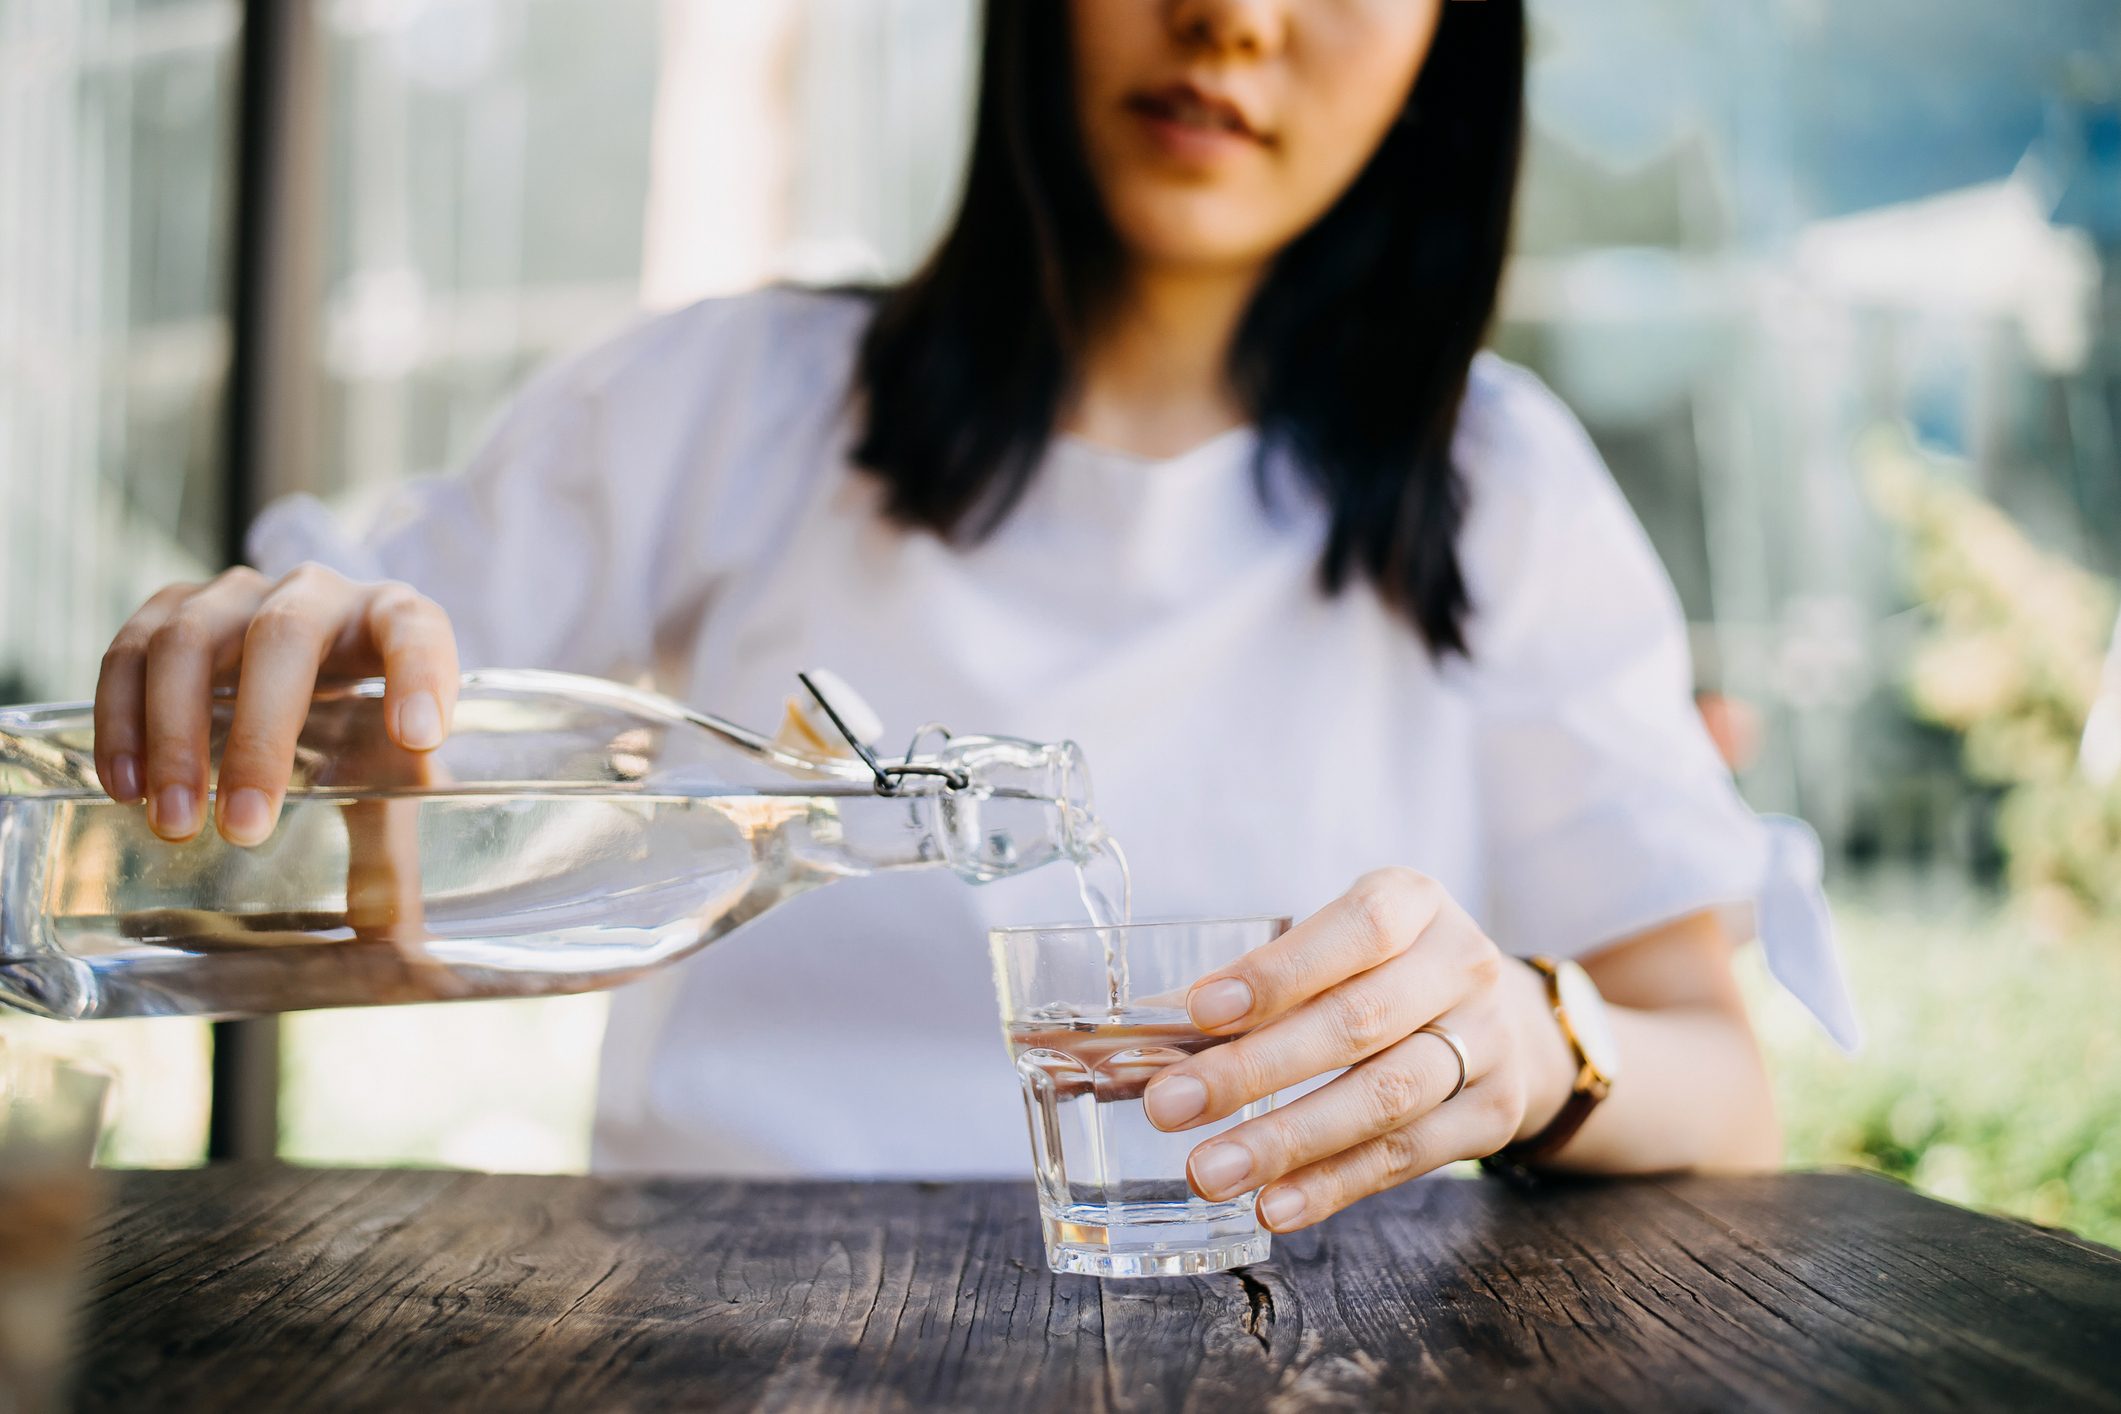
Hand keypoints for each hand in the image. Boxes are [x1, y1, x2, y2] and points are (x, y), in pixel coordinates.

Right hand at [94, 563, 459, 845]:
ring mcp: (240, 595)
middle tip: (245, 828)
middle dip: (259, 735)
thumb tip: (401, 954)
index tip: (418, 740)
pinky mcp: (175, 607)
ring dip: (176, 735)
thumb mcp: (388, 777)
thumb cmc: (363, 725)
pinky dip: (121, 718)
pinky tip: (123, 787)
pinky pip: (132, 649)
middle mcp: (319, 594)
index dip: (421, 675)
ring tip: (176, 822)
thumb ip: (393, 853)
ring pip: (191, 639)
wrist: (312, 668)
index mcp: (393, 621)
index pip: (417, 629)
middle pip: (283, 638)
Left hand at [1141, 867, 1570, 1231]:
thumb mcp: (1338, 949)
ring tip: (1209, 1169)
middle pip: (1357, 1022)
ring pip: (1384, 1098)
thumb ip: (1255, 988)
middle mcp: (1462, 966)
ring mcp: (1488, 1042)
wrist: (1508, 1021)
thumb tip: (1141, 1048)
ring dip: (1287, 1140)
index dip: (1278, 974)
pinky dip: (1333, 1184)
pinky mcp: (1493, 1114)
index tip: (1199, 1011)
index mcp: (1415, 903)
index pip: (1355, 929)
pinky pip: (1406, 1157)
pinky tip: (1273, 1203)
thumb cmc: (1385, 975)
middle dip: (1254, 1069)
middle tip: (1170, 1106)